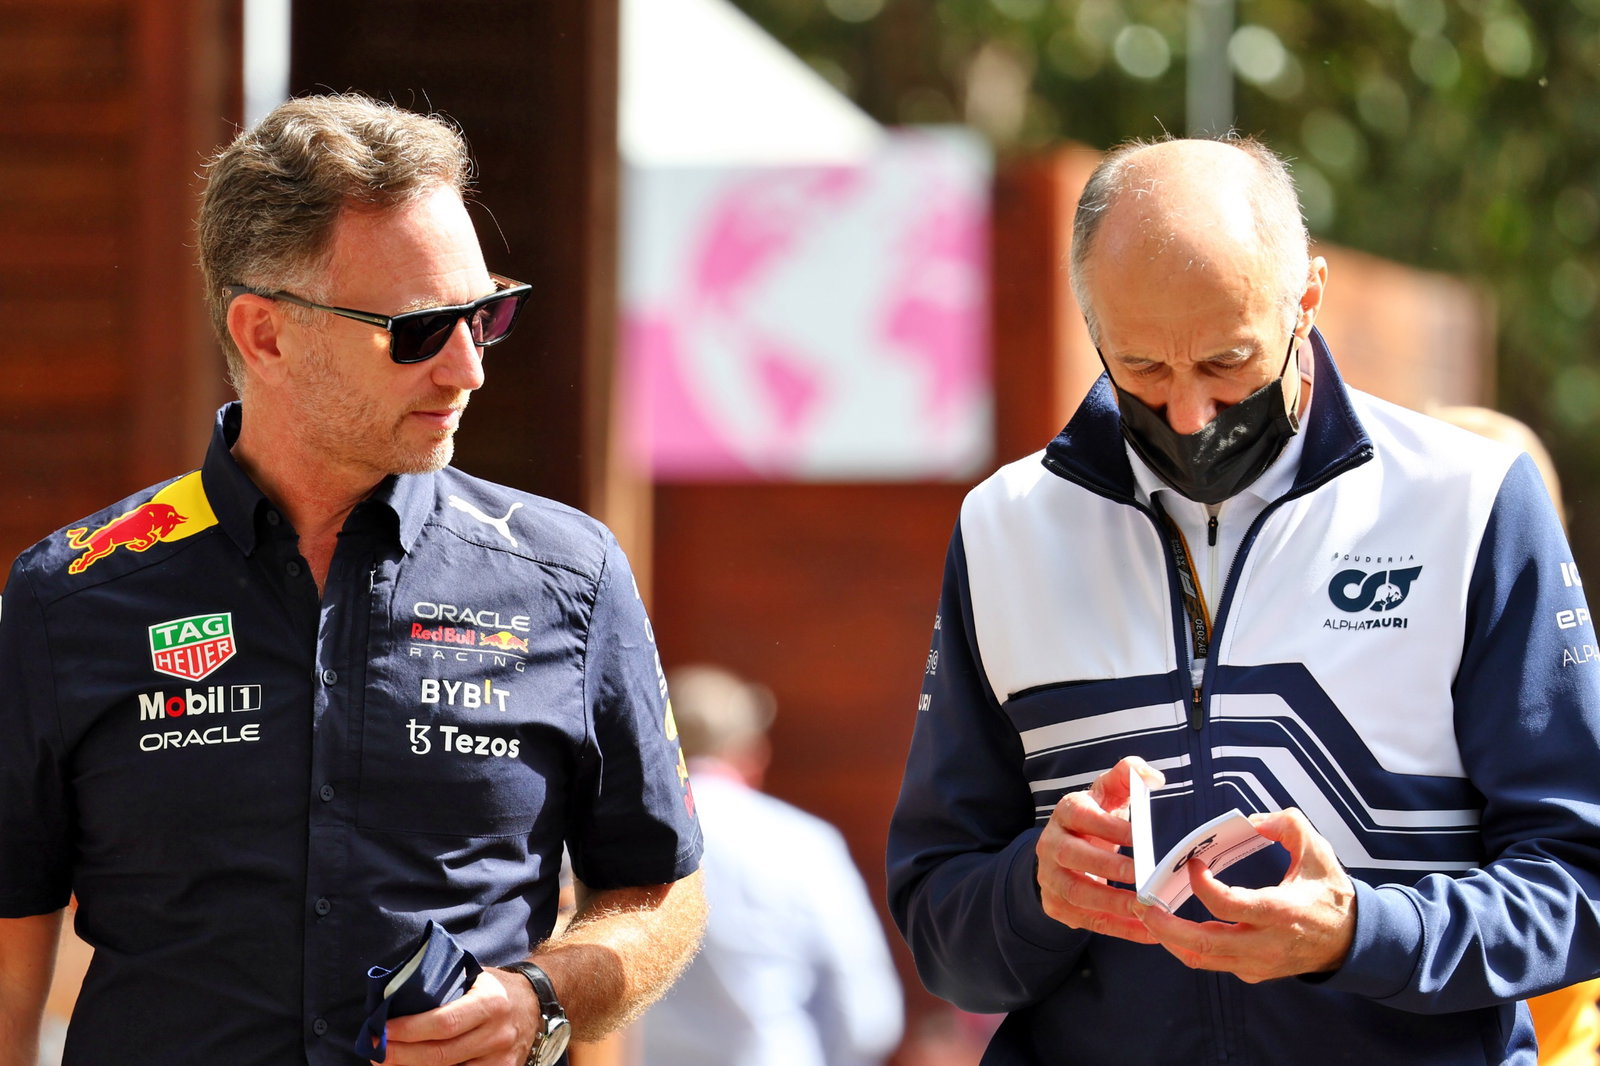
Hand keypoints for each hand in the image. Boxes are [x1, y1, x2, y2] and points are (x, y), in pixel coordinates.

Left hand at [376, 967, 538, 1065]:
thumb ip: (443, 984)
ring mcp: (500, 1060)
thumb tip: (396, 996)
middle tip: (376, 1051)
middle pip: (441, 1055)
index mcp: (490, 1002)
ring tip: (389, 1063)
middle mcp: (497, 1034)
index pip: (443, 1022)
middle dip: (401, 1055)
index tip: (381, 1029)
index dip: (408, 1029)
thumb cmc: (494, 988)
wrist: (535, 1004)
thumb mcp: (474, 976)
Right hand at [1035, 756, 1164, 943]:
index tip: (1137, 835)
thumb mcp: (1108, 793)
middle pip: (1071, 855)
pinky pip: (1087, 921)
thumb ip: (1128, 775)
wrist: (1065, 852)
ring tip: (1146, 909)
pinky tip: (1148, 932)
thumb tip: (1152, 777)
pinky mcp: (1057, 906)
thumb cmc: (1096, 820)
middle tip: (1141, 875)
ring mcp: (1050, 878)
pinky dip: (1119, 929)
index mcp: (1065, 813)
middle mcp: (1050, 844)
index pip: (1080, 815)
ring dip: (1112, 903)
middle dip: (1106, 867)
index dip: (1106, 825)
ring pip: (1076, 893)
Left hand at [1135, 806, 1356, 982]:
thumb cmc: (1330, 893)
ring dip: (1170, 938)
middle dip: (1165, 926)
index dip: (1202, 885)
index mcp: (1280, 912)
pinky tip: (1174, 924)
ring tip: (1148, 914)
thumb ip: (1285, 824)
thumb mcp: (1316, 851)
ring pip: (1202, 960)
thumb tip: (1251, 820)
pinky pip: (1213, 963)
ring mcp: (1258, 964)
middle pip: (1204, 945)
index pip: (1227, 905)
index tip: (1193, 864)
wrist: (1351, 941)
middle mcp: (1265, 944)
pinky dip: (1188, 945)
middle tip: (1141, 903)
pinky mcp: (1253, 972)